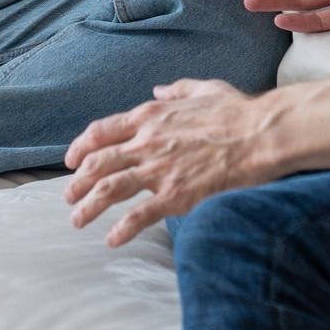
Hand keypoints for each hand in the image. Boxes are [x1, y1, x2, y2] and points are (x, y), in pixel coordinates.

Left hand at [63, 80, 274, 247]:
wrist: (261, 134)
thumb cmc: (238, 111)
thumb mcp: (203, 88)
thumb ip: (177, 90)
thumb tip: (159, 90)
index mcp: (150, 117)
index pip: (101, 131)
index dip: (80, 147)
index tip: (71, 161)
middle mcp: (146, 142)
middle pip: (97, 163)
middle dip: (77, 181)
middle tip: (68, 196)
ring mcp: (159, 170)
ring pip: (109, 189)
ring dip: (88, 206)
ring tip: (77, 220)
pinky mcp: (175, 195)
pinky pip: (139, 215)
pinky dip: (122, 229)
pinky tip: (112, 241)